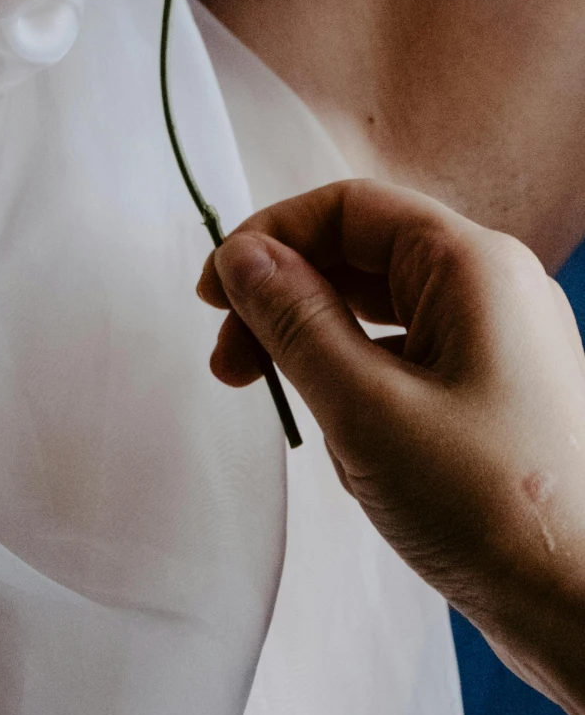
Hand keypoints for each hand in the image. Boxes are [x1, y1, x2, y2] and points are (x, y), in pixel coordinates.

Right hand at [199, 180, 584, 714]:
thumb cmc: (489, 507)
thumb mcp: (364, 407)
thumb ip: (294, 321)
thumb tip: (242, 259)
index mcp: (473, 266)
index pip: (347, 207)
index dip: (268, 239)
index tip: (212, 296)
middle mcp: (494, 288)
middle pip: (360, 254)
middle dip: (284, 299)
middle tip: (228, 363)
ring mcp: (502, 342)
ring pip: (380, 310)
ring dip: (314, 344)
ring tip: (279, 404)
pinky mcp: (497, 394)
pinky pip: (407, 357)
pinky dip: (357, 380)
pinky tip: (342, 438)